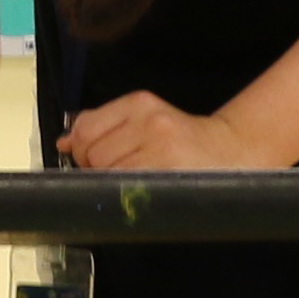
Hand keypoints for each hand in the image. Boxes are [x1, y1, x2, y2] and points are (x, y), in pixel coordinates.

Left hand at [63, 90, 266, 171]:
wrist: (234, 153)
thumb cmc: (183, 142)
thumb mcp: (144, 120)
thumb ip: (103, 126)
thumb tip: (64, 143)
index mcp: (141, 103)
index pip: (85, 129)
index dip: (83, 150)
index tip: (98, 159)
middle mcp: (150, 121)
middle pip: (91, 152)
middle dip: (98, 168)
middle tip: (128, 170)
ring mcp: (160, 147)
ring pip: (105, 173)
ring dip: (113, 183)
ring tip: (141, 179)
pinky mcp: (168, 173)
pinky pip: (124, 189)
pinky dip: (125, 194)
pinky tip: (144, 190)